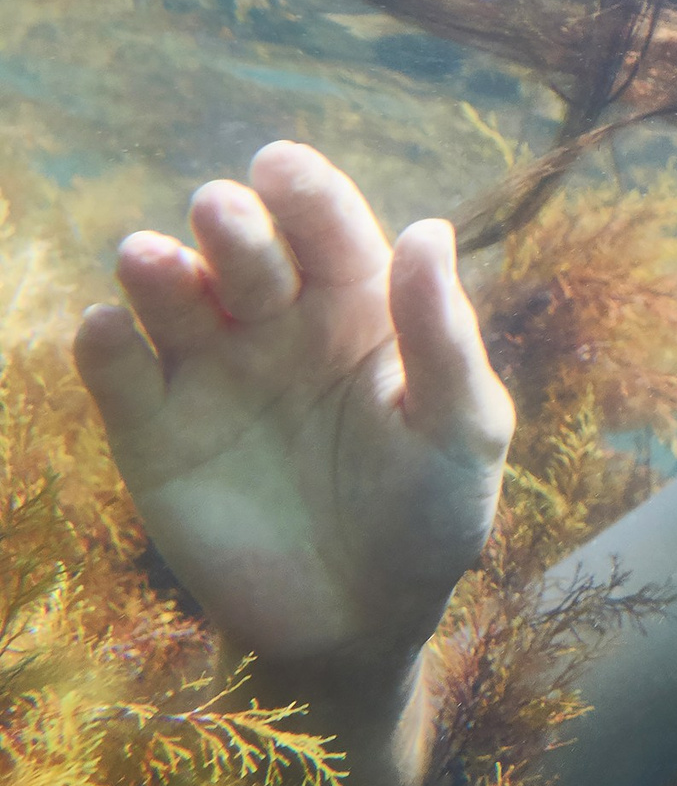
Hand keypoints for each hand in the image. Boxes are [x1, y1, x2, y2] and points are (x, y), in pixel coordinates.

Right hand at [74, 142, 513, 674]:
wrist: (360, 620)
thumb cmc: (429, 514)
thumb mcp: (461, 430)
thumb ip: (441, 339)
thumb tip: (428, 230)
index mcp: (359, 308)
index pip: (330, 231)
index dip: (306, 194)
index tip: (280, 166)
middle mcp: (277, 325)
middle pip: (247, 254)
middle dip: (234, 227)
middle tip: (221, 211)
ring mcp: (211, 374)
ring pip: (173, 300)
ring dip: (159, 273)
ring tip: (152, 260)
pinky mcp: (153, 435)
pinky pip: (120, 378)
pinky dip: (106, 348)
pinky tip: (107, 330)